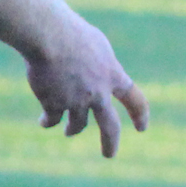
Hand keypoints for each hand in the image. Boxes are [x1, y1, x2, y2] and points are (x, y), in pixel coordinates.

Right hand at [26, 11, 149, 157]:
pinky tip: (43, 121)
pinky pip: (52, 120)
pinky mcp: (54, 105)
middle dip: (109, 142)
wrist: (49, 34)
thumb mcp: (95, 45)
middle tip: (109, 155)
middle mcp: (98, 92)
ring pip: (77, 126)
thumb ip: (99, 65)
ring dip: (72, 129)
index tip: (142, 127)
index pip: (134, 98)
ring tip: (68, 131)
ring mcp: (77, 101)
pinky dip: (47, 121)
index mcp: (112, 74)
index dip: (139, 113)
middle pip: (110, 125)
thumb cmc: (71, 31)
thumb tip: (96, 79)